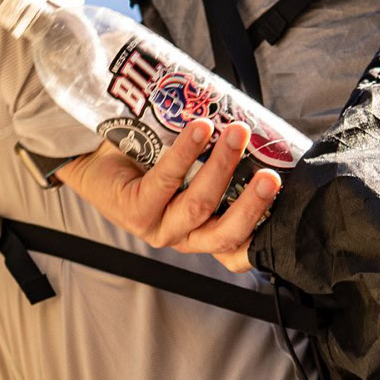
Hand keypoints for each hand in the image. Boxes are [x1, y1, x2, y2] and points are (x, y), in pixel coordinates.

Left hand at [56, 119, 280, 272]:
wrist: (95, 158)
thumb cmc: (149, 162)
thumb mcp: (192, 171)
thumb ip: (222, 165)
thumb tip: (261, 131)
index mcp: (202, 232)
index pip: (238, 249)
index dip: (260, 233)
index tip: (283, 202)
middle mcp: (183, 236)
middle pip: (225, 232)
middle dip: (252, 204)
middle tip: (272, 177)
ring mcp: (157, 228)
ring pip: (199, 205)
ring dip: (221, 167)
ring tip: (237, 133)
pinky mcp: (133, 211)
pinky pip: (165, 181)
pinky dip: (186, 153)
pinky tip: (200, 130)